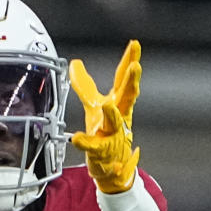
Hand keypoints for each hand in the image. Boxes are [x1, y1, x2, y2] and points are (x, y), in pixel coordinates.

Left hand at [69, 40, 141, 192]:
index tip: (134, 44)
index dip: (129, 60)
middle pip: (127, 97)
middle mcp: (119, 116)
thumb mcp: (94, 104)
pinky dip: (85, 142)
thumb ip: (85, 85)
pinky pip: (93, 146)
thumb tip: (75, 64)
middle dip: (132, 82)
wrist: (112, 165)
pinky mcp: (102, 151)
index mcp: (117, 103)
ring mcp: (112, 134)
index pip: (123, 78)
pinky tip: (78, 138)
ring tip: (107, 105)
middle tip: (135, 67)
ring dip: (112, 114)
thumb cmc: (106, 132)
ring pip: (115, 122)